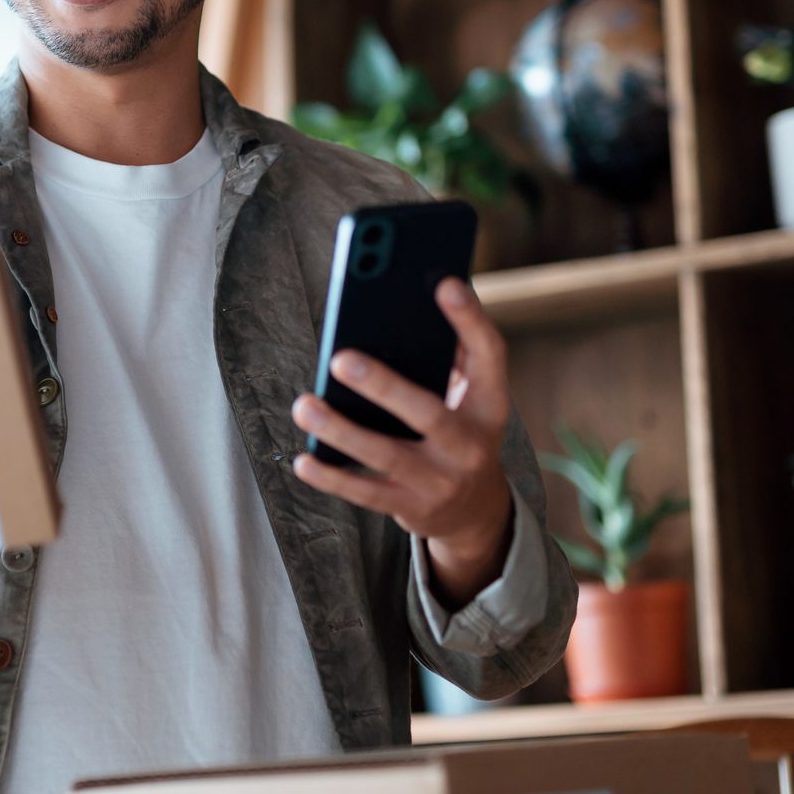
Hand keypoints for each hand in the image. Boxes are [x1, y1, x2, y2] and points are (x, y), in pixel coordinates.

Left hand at [291, 277, 514, 604]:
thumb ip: (450, 355)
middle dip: (384, 386)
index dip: (470, 320)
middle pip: (428, 414)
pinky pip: (366, 493)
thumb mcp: (471, 397)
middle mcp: (470, 446)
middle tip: (340, 358)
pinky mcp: (412, 508)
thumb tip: (408, 302)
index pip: (490, 356)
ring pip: (387, 457)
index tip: (443, 283)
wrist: (476, 511)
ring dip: (342, 432)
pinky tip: (304, 460)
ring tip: (304, 406)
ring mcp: (441, 482)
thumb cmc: (459, 431)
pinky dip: (333, 477)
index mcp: (490, 406)